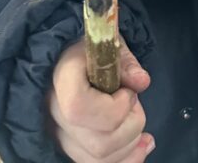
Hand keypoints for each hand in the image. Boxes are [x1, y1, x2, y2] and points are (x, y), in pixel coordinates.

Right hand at [48, 36, 153, 162]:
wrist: (74, 61)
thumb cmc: (93, 51)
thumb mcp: (110, 45)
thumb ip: (126, 62)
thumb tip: (141, 82)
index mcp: (61, 78)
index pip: (80, 108)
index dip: (114, 107)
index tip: (127, 90)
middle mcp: (55, 112)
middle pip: (98, 142)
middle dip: (131, 125)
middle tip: (134, 101)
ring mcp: (60, 135)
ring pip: (100, 158)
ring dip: (132, 143)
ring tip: (137, 118)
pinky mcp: (72, 148)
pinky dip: (127, 159)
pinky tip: (143, 145)